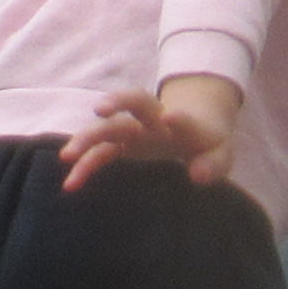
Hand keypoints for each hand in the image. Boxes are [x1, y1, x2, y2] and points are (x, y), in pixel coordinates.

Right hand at [60, 72, 241, 190]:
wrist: (195, 128)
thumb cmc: (208, 144)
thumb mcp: (220, 154)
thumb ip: (213, 165)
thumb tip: (199, 175)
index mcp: (183, 122)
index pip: (181, 117)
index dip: (178, 118)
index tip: (169, 117)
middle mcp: (154, 120)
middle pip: (134, 103)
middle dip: (118, 103)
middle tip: (100, 110)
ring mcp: (134, 130)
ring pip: (109, 127)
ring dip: (88, 138)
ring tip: (67, 156)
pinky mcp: (122, 145)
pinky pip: (99, 154)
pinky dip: (85, 166)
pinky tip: (70, 184)